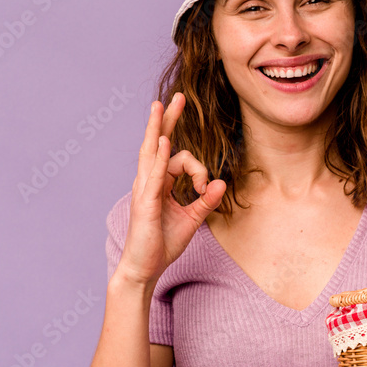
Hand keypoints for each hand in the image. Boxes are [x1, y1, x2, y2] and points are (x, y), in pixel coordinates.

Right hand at [114, 93, 226, 288]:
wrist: (144, 269)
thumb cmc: (163, 244)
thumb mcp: (191, 220)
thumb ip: (205, 201)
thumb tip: (221, 183)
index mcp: (159, 184)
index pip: (179, 160)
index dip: (198, 170)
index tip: (205, 189)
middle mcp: (149, 182)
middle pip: (158, 143)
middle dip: (168, 119)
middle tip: (177, 97)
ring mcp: (144, 190)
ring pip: (151, 152)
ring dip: (157, 128)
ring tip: (161, 106)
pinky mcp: (146, 202)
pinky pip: (153, 175)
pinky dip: (159, 157)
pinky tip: (165, 142)